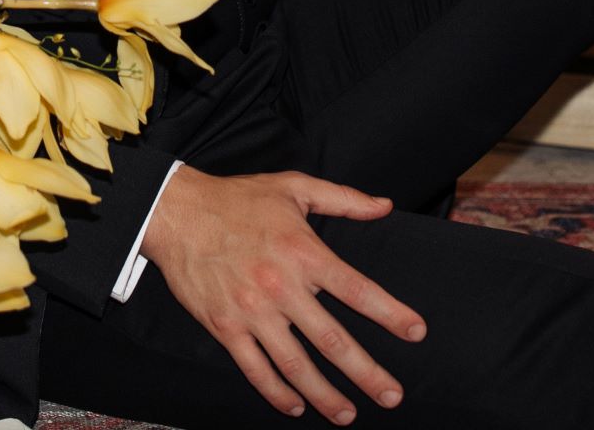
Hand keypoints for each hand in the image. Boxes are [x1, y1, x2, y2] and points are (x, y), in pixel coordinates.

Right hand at [140, 165, 425, 421]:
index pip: (357, 290)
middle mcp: (281, 286)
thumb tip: (385, 206)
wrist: (177, 212)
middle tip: (393, 395)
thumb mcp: (294, 186)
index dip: (390, 313)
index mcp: (304, 252)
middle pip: (333, 340)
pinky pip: (255, 369)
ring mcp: (252, 311)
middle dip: (367, 372)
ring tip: (348, 414)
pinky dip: (276, 392)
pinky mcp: (225, 326)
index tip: (416, 332)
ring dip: (325, 394)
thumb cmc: (237, 198)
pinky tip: (296, 406)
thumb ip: (344, 198)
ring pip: (296, 364)